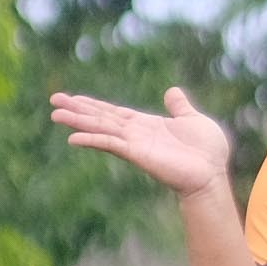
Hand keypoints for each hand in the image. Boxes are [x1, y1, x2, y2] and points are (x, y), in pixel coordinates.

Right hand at [52, 87, 236, 198]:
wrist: (212, 174)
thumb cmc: (207, 151)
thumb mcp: (193, 119)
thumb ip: (180, 106)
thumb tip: (172, 91)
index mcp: (146, 125)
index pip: (114, 112)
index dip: (94, 105)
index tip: (74, 98)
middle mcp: (135, 134)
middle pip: (101, 118)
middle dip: (78, 110)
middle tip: (54, 101)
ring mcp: (134, 144)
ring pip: (100, 129)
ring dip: (78, 122)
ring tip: (55, 115)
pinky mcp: (137, 154)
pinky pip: (111, 144)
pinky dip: (93, 140)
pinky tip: (73, 138)